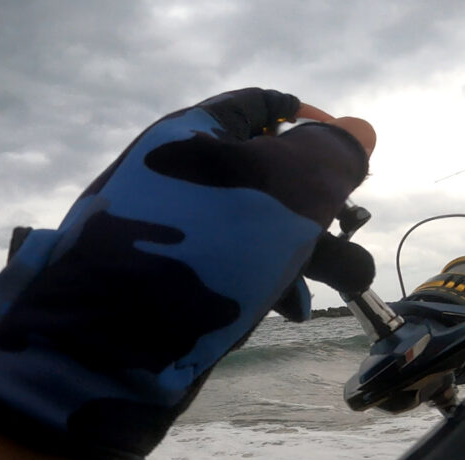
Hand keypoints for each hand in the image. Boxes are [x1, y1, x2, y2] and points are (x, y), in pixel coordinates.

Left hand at [0, 88, 374, 459]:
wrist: (105, 347)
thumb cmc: (202, 250)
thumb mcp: (278, 192)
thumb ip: (327, 159)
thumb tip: (359, 132)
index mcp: (193, 135)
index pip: (261, 107)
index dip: (311, 123)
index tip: (350, 155)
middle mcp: (181, 175)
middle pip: (267, 170)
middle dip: (318, 201)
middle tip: (349, 225)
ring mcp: (176, 232)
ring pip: (257, 227)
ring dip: (311, 250)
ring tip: (351, 280)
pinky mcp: (174, 281)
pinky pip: (233, 267)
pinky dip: (269, 280)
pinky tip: (294, 308)